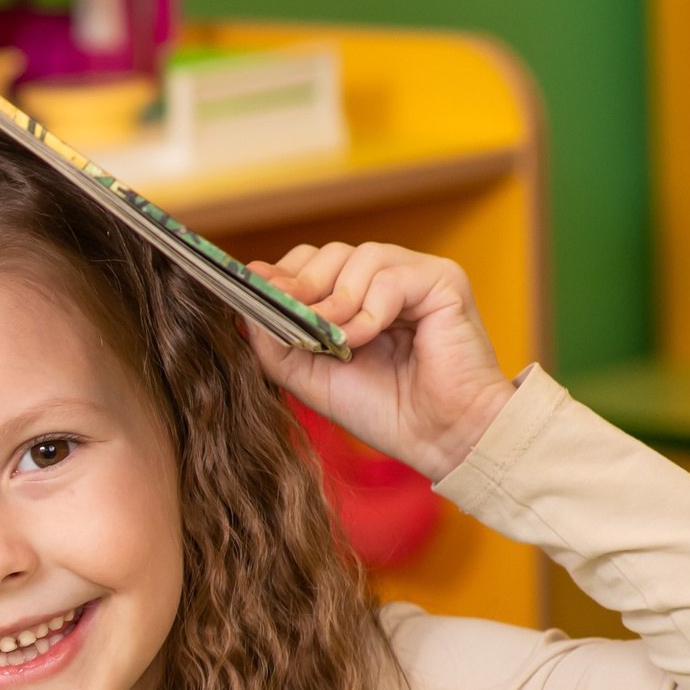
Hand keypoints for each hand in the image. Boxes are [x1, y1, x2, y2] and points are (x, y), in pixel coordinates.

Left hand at [245, 242, 516, 484]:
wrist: (440, 437)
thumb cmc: (383, 409)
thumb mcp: (310, 375)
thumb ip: (276, 340)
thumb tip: (245, 302)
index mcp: (356, 298)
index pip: (311, 263)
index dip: (284, 276)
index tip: (258, 290)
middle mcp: (386, 280)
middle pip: (330, 252)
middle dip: (304, 284)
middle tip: (294, 314)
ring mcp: (416, 277)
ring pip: (360, 256)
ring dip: (337, 300)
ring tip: (337, 340)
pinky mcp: (444, 281)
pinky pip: (391, 277)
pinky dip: (370, 309)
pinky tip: (364, 339)